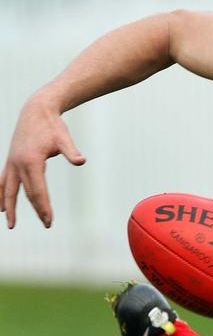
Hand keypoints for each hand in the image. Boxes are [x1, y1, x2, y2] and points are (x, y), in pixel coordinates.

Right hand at [1, 97, 85, 227]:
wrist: (36, 110)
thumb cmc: (52, 126)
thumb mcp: (64, 138)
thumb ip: (71, 152)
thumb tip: (82, 161)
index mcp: (31, 161)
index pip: (38, 191)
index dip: (43, 207)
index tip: (49, 221)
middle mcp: (18, 163)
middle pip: (26, 193)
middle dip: (36, 210)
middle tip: (47, 224)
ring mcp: (12, 162)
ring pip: (9, 189)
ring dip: (9, 207)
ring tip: (11, 224)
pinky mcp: (10, 160)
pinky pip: (3, 181)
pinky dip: (1, 193)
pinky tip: (1, 206)